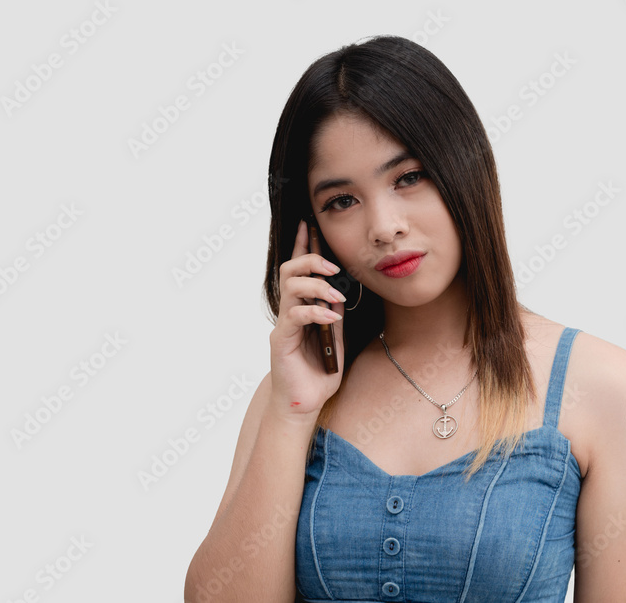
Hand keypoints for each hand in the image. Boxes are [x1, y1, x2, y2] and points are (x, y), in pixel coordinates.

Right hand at [268, 218, 345, 415]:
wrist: (305, 402)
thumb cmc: (319, 371)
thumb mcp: (336, 336)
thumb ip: (336, 312)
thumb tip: (344, 289)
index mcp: (302, 306)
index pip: (300, 270)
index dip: (303, 245)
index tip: (308, 223)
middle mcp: (289, 311)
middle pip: (290, 270)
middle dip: (311, 260)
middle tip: (332, 266)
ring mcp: (284, 325)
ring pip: (290, 288)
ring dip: (316, 286)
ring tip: (335, 295)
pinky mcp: (281, 340)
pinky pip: (295, 316)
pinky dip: (316, 312)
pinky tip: (332, 318)